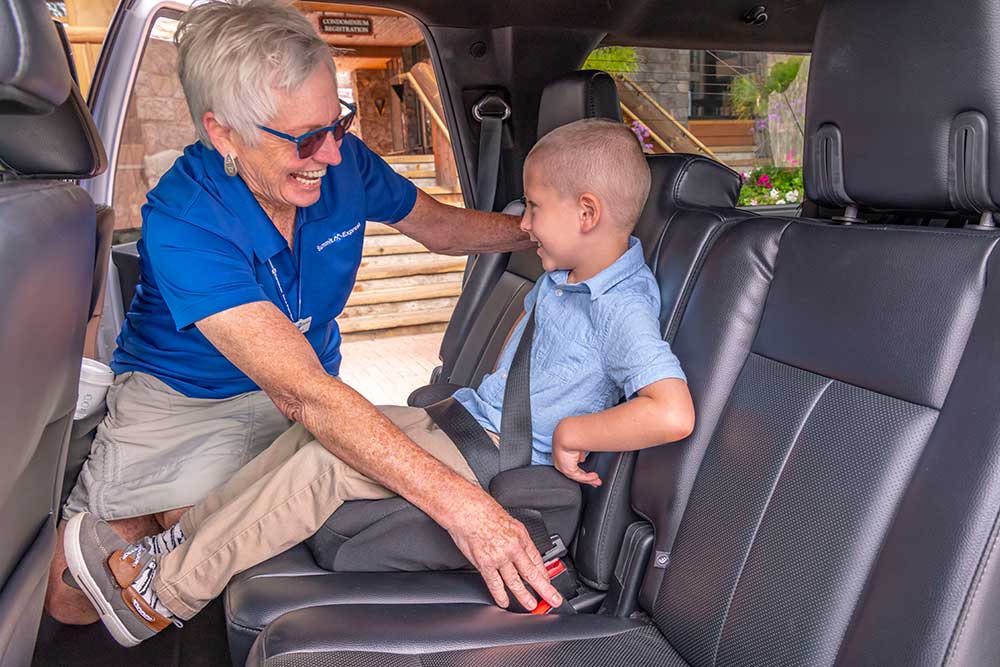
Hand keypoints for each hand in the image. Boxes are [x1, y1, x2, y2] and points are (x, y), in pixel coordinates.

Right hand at [446, 491, 563, 610]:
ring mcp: (500, 558)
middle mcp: (513, 548)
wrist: (467, 509)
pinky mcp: (485, 564)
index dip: (544, 573)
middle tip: (553, 599)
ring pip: (515, 582)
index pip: (537, 559)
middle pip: (532, 573)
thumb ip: (516, 537)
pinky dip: (500, 595)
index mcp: (521, 536)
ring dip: (524, 596)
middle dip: (545, 589)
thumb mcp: (509, 520)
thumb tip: (520, 549)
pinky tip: (504, 602)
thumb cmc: (484, 511)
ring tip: (532, 606)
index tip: (548, 581)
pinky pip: (495, 583)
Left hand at [552, 420, 601, 486]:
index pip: (571, 462)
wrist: (567, 434)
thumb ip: (579, 452)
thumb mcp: (577, 443)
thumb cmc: (571, 434)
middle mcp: (560, 461)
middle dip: (585, 476)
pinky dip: (588, 478)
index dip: (579, 465)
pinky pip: (579, 476)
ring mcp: (562, 466)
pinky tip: (594, 477)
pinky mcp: (567, 469)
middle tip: (594, 479)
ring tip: (597, 479)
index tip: (586, 467)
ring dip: (588, 478)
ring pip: (577, 476)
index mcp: (561, 453)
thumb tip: (582, 458)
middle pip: (574, 472)